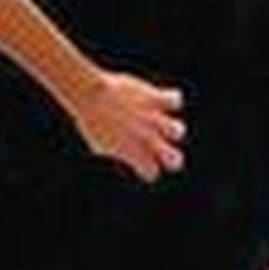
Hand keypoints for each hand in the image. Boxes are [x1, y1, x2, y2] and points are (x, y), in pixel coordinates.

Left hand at [70, 73, 185, 182]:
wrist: (90, 96)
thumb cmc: (91, 120)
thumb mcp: (99, 143)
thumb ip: (117, 151)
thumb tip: (122, 151)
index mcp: (133, 154)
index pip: (152, 173)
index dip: (148, 169)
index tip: (140, 161)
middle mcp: (147, 139)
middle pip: (175, 160)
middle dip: (172, 158)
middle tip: (161, 150)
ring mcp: (152, 119)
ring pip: (178, 130)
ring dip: (171, 128)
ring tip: (157, 122)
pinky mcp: (154, 99)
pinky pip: (175, 100)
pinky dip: (171, 98)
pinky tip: (159, 98)